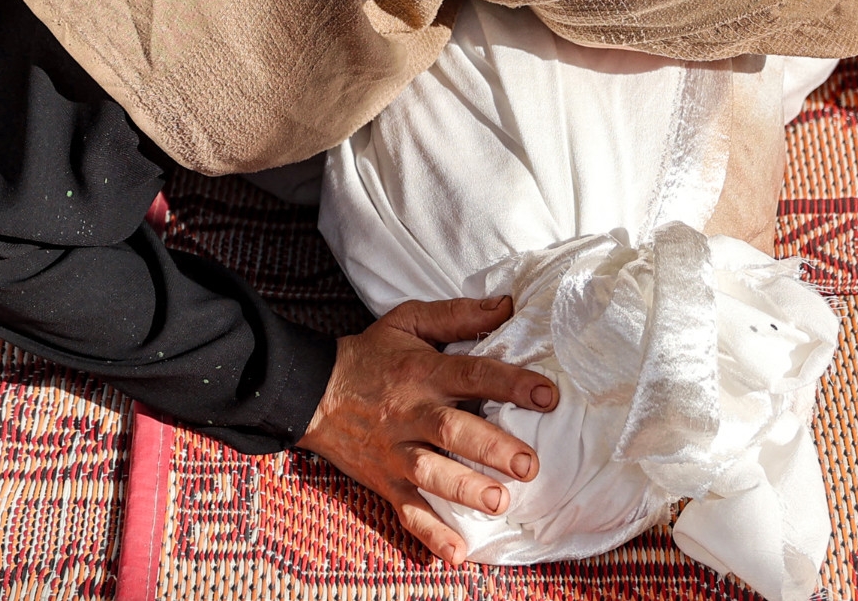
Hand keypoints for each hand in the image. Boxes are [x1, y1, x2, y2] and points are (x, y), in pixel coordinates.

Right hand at [296, 296, 557, 565]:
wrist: (311, 390)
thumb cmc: (370, 356)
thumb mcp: (408, 322)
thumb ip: (459, 315)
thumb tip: (510, 305)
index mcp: (422, 372)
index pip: (471, 375)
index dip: (509, 384)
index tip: (546, 395)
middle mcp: (410, 413)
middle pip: (452, 430)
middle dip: (490, 448)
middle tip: (527, 464)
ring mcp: (395, 450)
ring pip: (430, 472)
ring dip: (464, 489)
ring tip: (499, 503)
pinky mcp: (384, 480)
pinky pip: (407, 510)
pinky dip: (430, 533)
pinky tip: (458, 552)